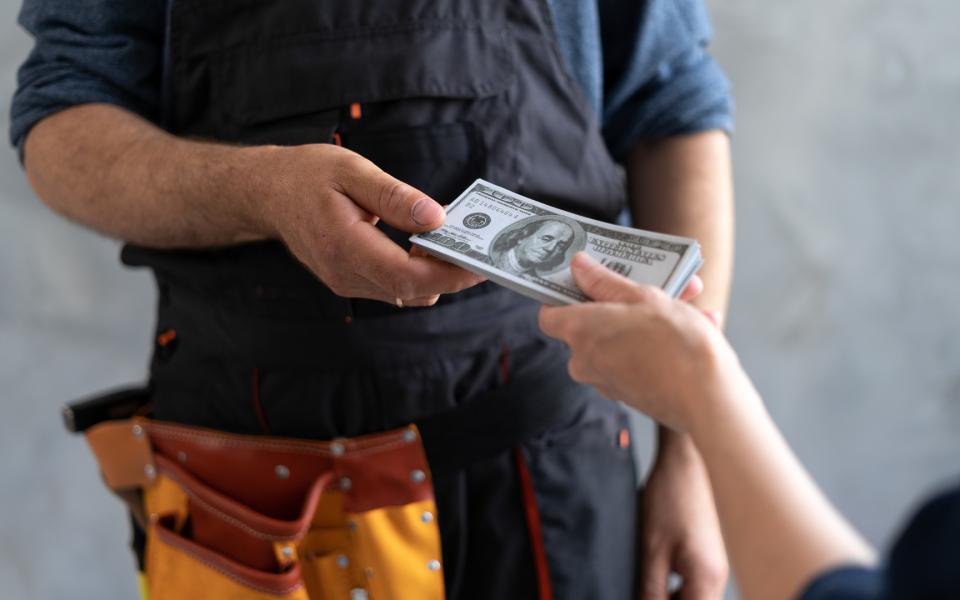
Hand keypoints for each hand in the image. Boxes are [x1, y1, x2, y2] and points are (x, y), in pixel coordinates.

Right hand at [255, 144, 484, 305]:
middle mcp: (345, 274)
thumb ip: (394, 196)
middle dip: (452, 275)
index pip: (406, 276)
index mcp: (344, 246)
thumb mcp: (351, 170)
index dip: (448, 274)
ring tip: (458, 245)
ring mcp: (346, 283)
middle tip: (483, 250)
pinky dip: (419, 274)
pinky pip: (395, 288)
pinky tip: (429, 247)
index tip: (481, 262)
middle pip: (412, 291)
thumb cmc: (307, 175)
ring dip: (437, 275)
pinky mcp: (351, 281)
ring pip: (406, 294)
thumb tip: (436, 218)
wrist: (267, 193)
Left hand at [538, 252, 734, 431]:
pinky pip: (640, 359)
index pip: (550, 314)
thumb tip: (578, 266)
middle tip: (656, 285)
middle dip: (627, 301)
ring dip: (654, 319)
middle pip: (594, 323)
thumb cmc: (675, 345)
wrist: (709, 399)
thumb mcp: (642, 297)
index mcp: (580, 332)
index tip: (585, 280)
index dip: (564, 295)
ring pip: (624, 339)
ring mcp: (607, 381)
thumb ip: (605, 281)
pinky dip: (662, 344)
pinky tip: (700, 326)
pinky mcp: (631, 395)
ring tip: (690, 304)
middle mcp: (585, 361)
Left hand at [639, 433, 727, 599]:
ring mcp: (713, 565)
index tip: (641, 598)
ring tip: (643, 584)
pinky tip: (652, 575)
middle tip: (640, 590)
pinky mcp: (706, 555)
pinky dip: (672, 586)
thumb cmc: (669, 499)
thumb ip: (649, 589)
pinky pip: (690, 583)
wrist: (683, 463)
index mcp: (706, 579)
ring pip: (691, 597)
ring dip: (668, 597)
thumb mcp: (651, 550)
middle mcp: (717, 576)